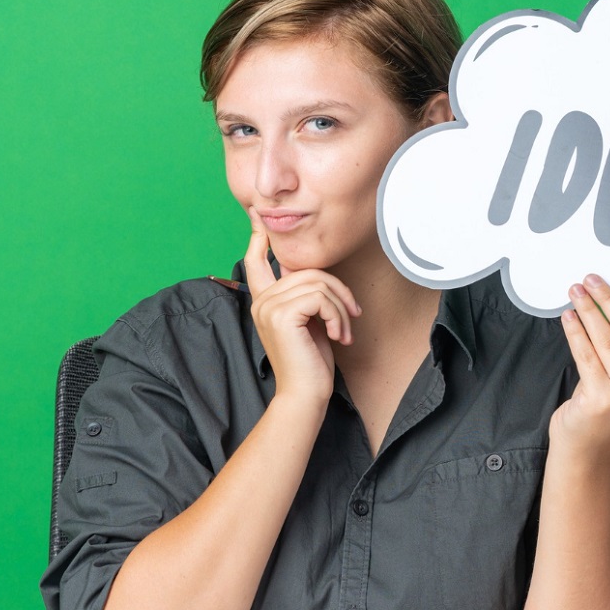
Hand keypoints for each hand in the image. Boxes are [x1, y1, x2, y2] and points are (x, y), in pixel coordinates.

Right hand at [243, 209, 361, 404]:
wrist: (305, 394)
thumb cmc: (311, 362)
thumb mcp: (309, 322)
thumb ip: (306, 297)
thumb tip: (319, 276)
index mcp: (263, 301)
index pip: (255, 260)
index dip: (258, 236)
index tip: (258, 215)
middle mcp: (260, 301)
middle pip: (307, 270)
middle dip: (338, 291)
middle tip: (353, 316)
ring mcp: (268, 306)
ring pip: (318, 283)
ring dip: (341, 308)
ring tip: (345, 331)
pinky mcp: (281, 315)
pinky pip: (320, 297)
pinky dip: (337, 315)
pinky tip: (339, 336)